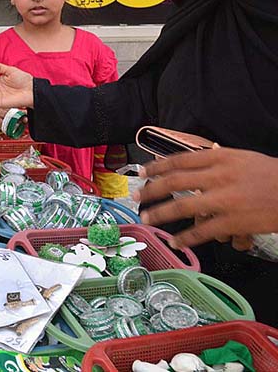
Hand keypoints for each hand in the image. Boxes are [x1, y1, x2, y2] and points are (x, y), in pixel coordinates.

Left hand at [134, 147, 277, 247]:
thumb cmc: (271, 175)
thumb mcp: (242, 158)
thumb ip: (216, 161)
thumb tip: (191, 166)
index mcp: (219, 158)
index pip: (179, 160)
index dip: (156, 167)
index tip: (143, 172)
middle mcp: (218, 177)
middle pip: (174, 182)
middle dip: (150, 190)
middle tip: (136, 196)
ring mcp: (224, 200)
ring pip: (182, 207)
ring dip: (160, 213)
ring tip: (146, 218)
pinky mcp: (232, 222)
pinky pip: (202, 232)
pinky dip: (186, 238)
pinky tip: (175, 242)